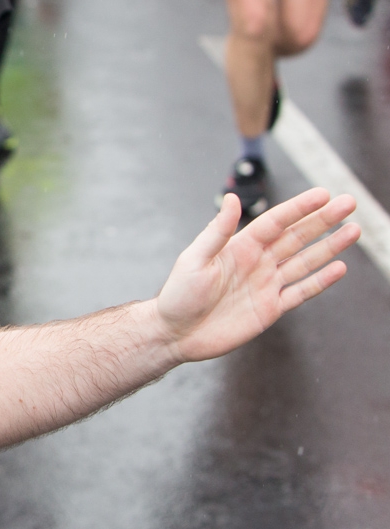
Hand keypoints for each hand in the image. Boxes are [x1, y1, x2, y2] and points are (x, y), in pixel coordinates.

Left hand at [154, 189, 357, 363]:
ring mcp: (266, 284)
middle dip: (323, 220)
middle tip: (349, 202)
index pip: (276, 222)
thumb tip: (234, 199)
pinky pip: (301, 291)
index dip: (299, 208)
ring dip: (329, 246)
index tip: (323, 194)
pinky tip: (339, 267)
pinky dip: (321, 281)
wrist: (175, 334)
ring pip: (305, 261)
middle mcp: (257, 262)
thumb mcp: (195, 259)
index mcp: (240, 247)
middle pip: (297, 237)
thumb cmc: (178, 294)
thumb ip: (217, 232)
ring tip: (353, 230)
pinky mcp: (271, 308)